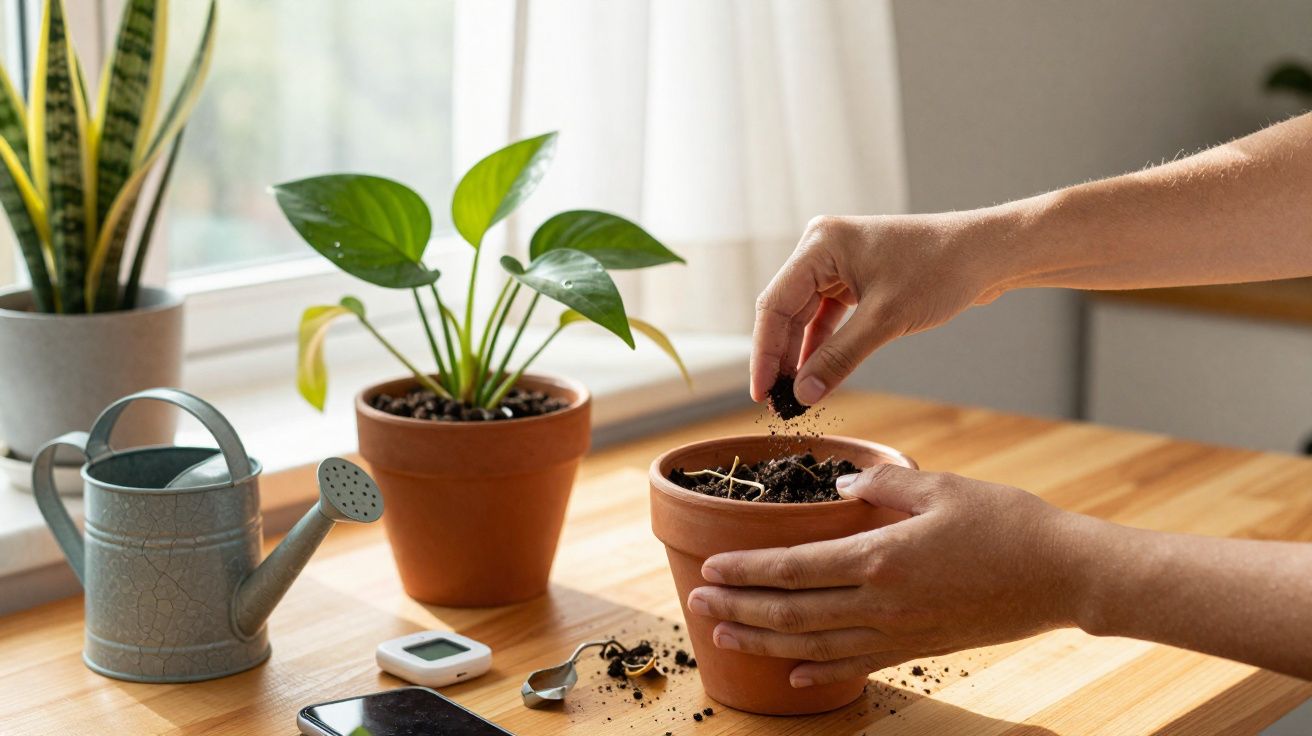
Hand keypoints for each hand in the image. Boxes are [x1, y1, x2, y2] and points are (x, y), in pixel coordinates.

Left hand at [687, 464, 1089, 686]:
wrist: (1062, 575)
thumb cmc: (1006, 523)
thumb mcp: (941, 487)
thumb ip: (883, 488)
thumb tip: (840, 491)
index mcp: (880, 557)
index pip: (794, 568)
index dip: (746, 570)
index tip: (712, 567)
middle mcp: (880, 602)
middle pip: (791, 611)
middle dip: (738, 607)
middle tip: (698, 603)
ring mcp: (898, 633)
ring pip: (813, 645)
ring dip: (763, 641)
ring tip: (724, 635)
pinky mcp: (917, 649)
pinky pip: (855, 666)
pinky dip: (816, 672)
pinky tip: (790, 675)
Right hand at [751, 213, 1014, 404]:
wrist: (986, 254)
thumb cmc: (940, 271)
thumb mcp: (885, 320)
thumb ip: (839, 358)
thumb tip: (803, 396)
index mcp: (820, 245)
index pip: (775, 304)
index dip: (765, 352)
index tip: (761, 393)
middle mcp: (822, 249)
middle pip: (786, 310)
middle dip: (781, 357)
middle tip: (777, 403)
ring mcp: (838, 263)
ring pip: (805, 316)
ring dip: (800, 354)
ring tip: (795, 396)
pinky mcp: (855, 278)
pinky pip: (827, 316)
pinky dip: (822, 345)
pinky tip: (816, 376)